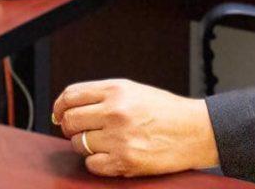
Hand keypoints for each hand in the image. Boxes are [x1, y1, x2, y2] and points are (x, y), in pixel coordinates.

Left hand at [53, 79, 218, 177]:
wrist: (195, 130)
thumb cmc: (164, 110)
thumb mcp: (132, 91)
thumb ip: (100, 96)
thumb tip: (64, 108)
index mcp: (115, 90)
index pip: (70, 96)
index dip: (59, 106)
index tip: (59, 114)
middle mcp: (115, 112)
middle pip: (70, 121)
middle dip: (70, 127)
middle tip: (80, 130)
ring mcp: (120, 138)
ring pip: (78, 144)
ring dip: (84, 146)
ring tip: (102, 143)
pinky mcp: (126, 162)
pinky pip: (92, 164)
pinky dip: (96, 162)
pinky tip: (110, 155)